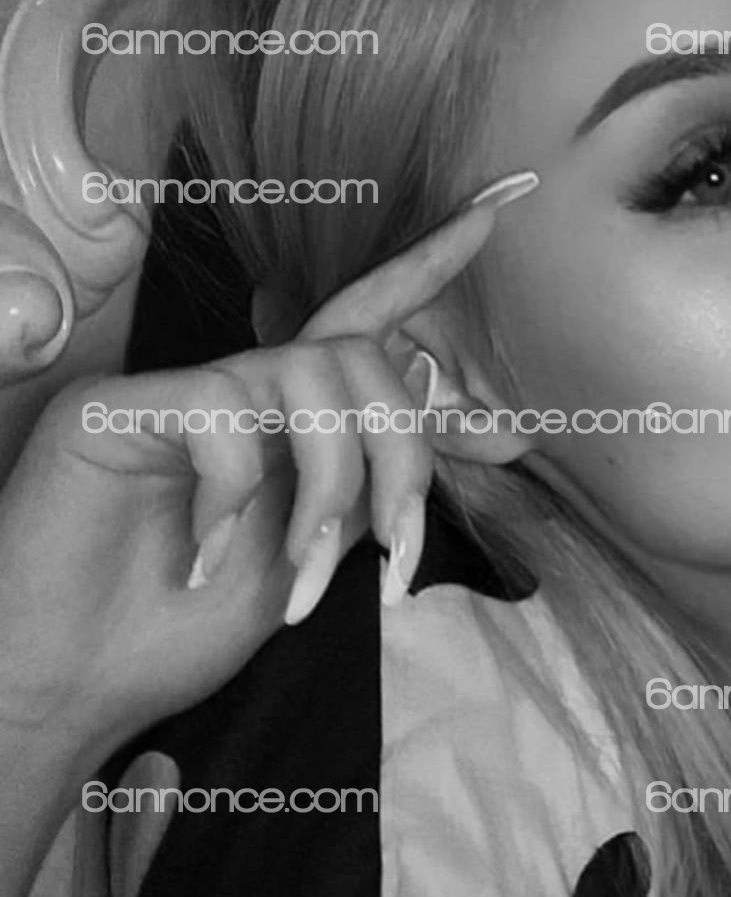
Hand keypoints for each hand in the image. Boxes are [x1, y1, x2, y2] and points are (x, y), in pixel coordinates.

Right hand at [0, 170, 537, 754]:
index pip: (365, 319)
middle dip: (404, 459)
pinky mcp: (113, 408)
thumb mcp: (304, 557)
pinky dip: (235, 497)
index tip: (492, 211)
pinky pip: (219, 413)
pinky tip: (205, 560)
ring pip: (309, 376)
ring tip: (302, 575)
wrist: (72, 685)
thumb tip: (454, 438)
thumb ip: (364, 488)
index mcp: (289, 420)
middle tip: (397, 555)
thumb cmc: (182, 627)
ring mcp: (178, 393)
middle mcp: (241, 389)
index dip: (426, 267)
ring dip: (333, 486)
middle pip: (362, 357)